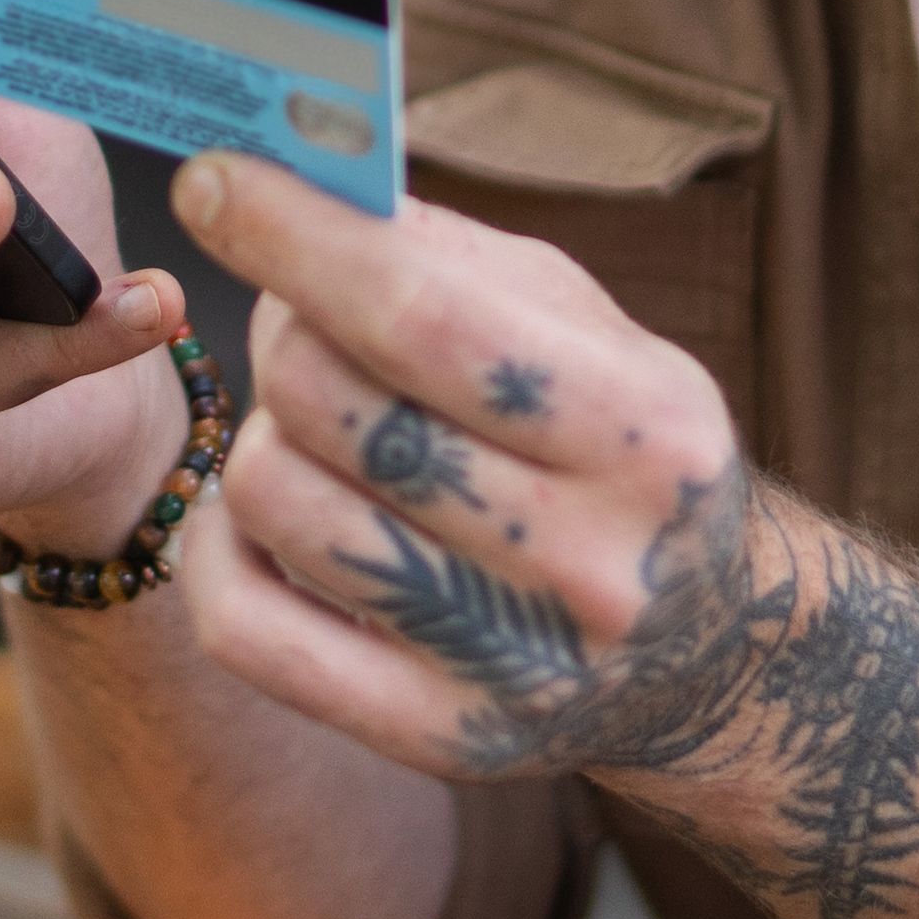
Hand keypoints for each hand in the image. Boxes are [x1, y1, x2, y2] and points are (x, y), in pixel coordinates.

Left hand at [173, 150, 786, 781]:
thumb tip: (298, 184)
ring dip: (266, 435)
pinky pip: (244, 626)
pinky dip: (220, 546)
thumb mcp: (591, 332)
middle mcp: (589, 561)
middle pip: (335, 405)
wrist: (705, 652)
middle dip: (286, 330)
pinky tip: (265, 515)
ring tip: (320, 428)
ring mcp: (514, 666)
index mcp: (645, 433)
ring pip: (278, 501)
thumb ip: (453, 255)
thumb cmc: (618, 451)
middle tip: (304, 316)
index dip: (298, 238)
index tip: (213, 179)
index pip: (425, 316)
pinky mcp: (439, 739)